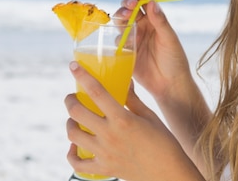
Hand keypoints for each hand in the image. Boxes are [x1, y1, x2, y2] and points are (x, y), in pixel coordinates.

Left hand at [65, 62, 203, 180]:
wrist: (167, 172)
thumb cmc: (163, 141)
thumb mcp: (149, 116)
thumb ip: (133, 99)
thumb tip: (125, 82)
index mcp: (123, 118)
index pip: (97, 92)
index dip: (83, 76)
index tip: (73, 67)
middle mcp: (110, 135)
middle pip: (77, 113)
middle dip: (70, 101)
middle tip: (72, 97)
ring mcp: (104, 153)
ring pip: (73, 136)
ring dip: (70, 124)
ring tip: (75, 119)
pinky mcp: (103, 168)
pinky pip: (77, 163)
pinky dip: (72, 154)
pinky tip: (75, 147)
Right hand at [116, 0, 191, 98]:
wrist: (169, 85)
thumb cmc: (175, 60)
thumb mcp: (169, 39)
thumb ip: (160, 22)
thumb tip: (152, 3)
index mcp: (156, 21)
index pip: (146, 3)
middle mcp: (143, 27)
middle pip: (130, 10)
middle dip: (127, 4)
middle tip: (129, 6)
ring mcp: (133, 39)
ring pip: (121, 23)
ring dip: (120, 17)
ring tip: (125, 18)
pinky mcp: (126, 52)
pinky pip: (117, 42)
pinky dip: (118, 38)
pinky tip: (124, 41)